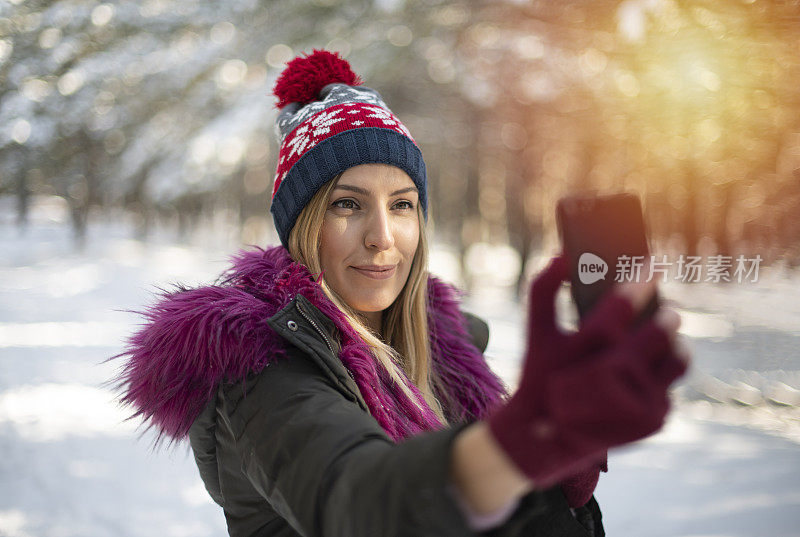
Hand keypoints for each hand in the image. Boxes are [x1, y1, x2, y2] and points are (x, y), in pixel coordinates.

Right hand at [487, 256, 688, 486]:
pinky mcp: (655, 420)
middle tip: (667, 308)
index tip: (654, 263)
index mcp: (587, 349)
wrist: (544, 438)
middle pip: (659, 332)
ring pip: (677, 359)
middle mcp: (618, 375)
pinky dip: (663, 372)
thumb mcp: (536, 333)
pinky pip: (671, 385)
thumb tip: (563, 255)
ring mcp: (640, 400)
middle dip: (666, 314)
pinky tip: (653, 365)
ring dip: (675, 342)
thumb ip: (543, 289)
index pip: (622, 305)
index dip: (640, 280)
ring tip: (667, 333)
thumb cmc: (542, 374)